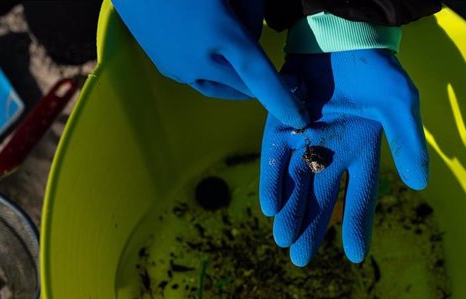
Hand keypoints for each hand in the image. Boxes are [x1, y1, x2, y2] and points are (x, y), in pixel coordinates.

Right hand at [111, 0, 308, 128]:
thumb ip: (250, 10)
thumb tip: (254, 36)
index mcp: (220, 34)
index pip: (260, 76)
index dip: (282, 100)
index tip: (300, 119)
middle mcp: (199, 60)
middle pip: (244, 84)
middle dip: (264, 82)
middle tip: (286, 80)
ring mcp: (178, 67)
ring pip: (221, 88)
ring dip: (241, 85)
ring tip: (253, 77)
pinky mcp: (165, 66)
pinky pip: (200, 81)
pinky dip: (218, 77)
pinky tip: (221, 64)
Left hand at [259, 49, 428, 265]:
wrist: (340, 33)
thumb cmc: (375, 68)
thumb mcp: (400, 104)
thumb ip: (408, 143)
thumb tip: (419, 185)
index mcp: (361, 152)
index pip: (360, 197)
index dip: (357, 226)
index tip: (354, 257)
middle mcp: (331, 153)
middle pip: (321, 199)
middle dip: (311, 228)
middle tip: (300, 259)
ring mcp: (304, 140)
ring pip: (295, 183)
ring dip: (289, 211)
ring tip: (283, 240)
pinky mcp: (281, 125)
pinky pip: (275, 157)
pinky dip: (273, 180)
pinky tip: (269, 206)